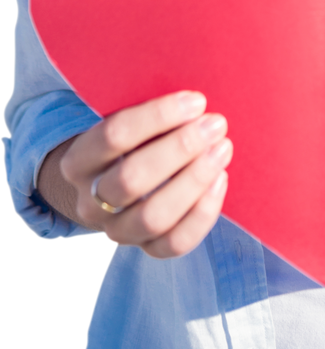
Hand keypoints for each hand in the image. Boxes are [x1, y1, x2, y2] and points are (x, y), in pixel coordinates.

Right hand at [60, 91, 232, 258]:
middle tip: (215, 125)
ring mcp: (116, 230)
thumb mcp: (125, 119)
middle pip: (131, 180)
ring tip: (222, 149)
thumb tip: (195, 102)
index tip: (196, 101)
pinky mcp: (145, 247)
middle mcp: (90, 200)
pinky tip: (220, 179)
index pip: (114, 136)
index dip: (158, 117)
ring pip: (153, 217)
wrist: (111, 181)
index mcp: (79, 160)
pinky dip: (203, 212)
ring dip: (194, 180)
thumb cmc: (130, 139)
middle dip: (180, 149)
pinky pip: (175, 242)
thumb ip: (151, 114)